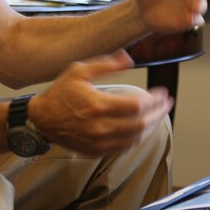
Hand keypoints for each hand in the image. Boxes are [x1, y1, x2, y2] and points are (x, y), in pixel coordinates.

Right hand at [27, 50, 173, 155]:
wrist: (41, 119)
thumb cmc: (61, 93)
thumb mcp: (79, 70)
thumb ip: (106, 64)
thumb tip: (129, 59)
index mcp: (98, 105)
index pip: (137, 106)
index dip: (154, 100)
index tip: (162, 93)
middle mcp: (100, 127)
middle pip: (141, 124)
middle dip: (159, 113)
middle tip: (167, 104)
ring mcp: (99, 141)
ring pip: (135, 138)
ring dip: (152, 126)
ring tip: (160, 115)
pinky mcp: (96, 151)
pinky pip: (124, 147)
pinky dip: (138, 138)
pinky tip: (143, 128)